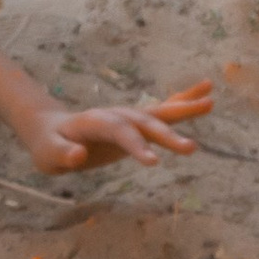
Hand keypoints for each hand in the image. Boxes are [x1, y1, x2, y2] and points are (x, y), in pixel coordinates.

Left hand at [22, 80, 212, 172]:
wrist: (50, 128)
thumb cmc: (48, 145)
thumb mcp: (47, 154)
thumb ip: (62, 154)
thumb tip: (79, 155)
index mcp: (94, 123)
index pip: (119, 133)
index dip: (135, 145)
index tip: (154, 163)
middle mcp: (116, 115)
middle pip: (144, 121)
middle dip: (166, 133)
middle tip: (191, 149)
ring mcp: (128, 117)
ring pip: (158, 112)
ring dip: (183, 109)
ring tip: (211, 102)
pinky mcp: (136, 123)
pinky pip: (163, 111)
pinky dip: (183, 102)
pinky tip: (206, 95)